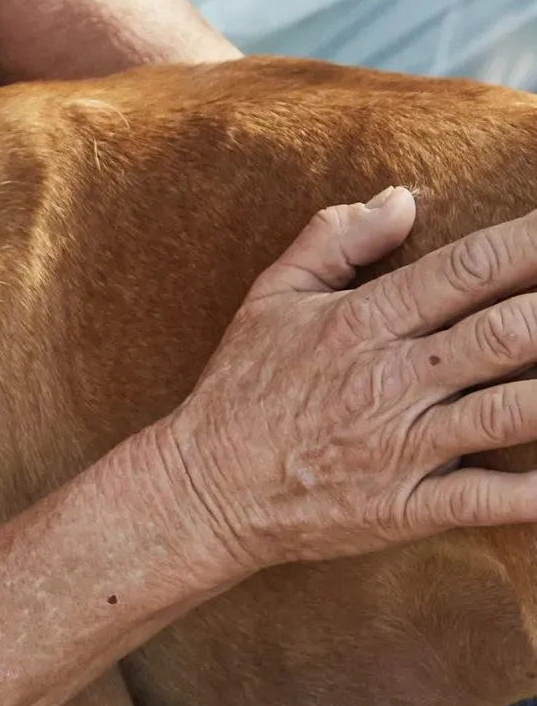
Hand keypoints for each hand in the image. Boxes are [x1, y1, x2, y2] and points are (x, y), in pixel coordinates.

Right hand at [155, 187, 536, 576]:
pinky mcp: (406, 507)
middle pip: (506, 334)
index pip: (465, 269)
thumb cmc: (241, 389)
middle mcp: (389, 379)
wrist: (202, 489)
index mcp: (361, 323)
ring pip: (511, 411)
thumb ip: (335, 239)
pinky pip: (489, 500)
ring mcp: (401, 446)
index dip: (531, 243)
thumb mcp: (270, 298)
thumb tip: (403, 198)